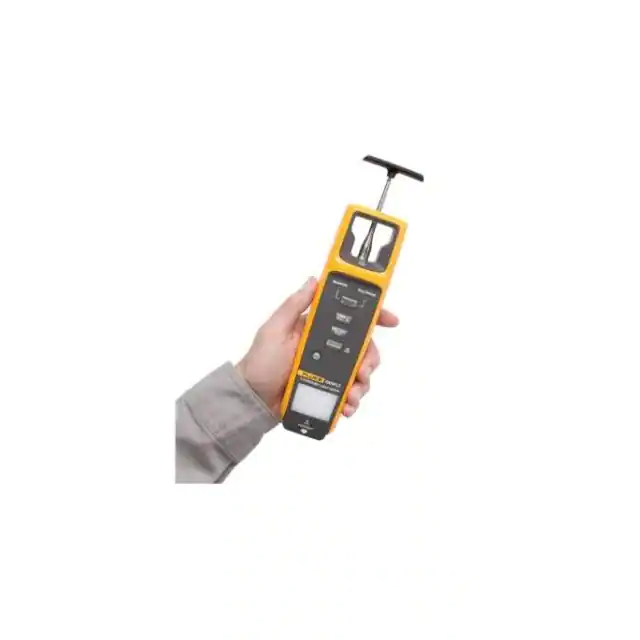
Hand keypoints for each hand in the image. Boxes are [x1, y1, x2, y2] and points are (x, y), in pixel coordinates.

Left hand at [236, 277, 398, 417]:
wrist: (253, 399)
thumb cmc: (260, 362)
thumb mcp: (274, 328)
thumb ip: (294, 305)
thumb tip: (314, 280)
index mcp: (317, 329)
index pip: (350, 318)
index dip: (374, 316)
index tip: (390, 321)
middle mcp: (327, 349)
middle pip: (363, 349)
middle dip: (370, 359)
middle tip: (363, 371)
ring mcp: (328, 371)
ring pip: (360, 373)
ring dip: (362, 383)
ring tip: (352, 394)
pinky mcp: (328, 391)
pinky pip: (349, 394)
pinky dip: (352, 401)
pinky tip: (346, 406)